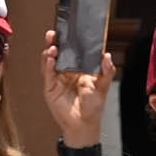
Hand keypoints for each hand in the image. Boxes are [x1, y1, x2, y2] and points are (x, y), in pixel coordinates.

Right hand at [41, 30, 115, 150]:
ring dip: (50, 52)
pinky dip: (48, 65)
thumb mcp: (103, 86)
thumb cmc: (93, 107)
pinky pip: (47, 74)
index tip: (68, 30)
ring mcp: (56, 79)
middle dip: (55, 42)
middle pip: (58, 53)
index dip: (68, 41)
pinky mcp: (50, 88)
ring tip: (53, 46)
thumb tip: (107, 56)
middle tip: (54, 33)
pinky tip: (51, 58)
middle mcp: (66, 71)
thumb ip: (107, 71)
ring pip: (50, 61)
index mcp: (78, 68)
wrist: (85, 124)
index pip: (72, 51)